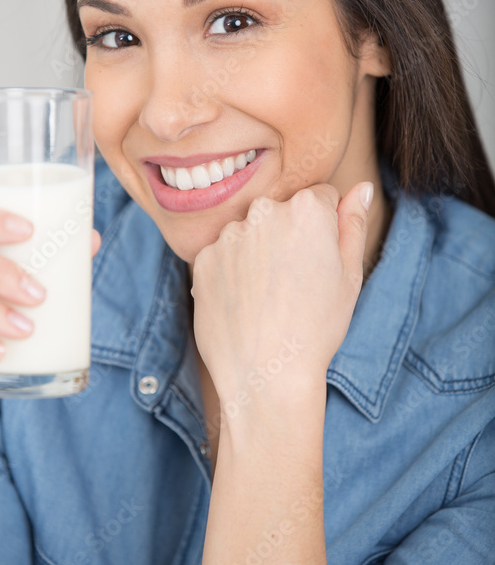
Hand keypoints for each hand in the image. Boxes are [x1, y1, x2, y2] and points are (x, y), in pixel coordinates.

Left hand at [190, 181, 371, 411]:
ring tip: (267, 299)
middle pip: (280, 213)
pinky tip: (244, 305)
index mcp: (307, 209)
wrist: (266, 375)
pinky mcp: (203, 259)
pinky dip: (231, 274)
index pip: (319, 198)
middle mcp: (263, 212)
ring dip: (257, 254)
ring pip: (249, 234)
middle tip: (294, 284)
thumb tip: (360, 189)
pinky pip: (222, 256)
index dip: (324, 231)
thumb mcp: (350, 276)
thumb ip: (353, 224)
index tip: (319, 263)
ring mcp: (228, 235)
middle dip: (287, 237)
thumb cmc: (316, 328)